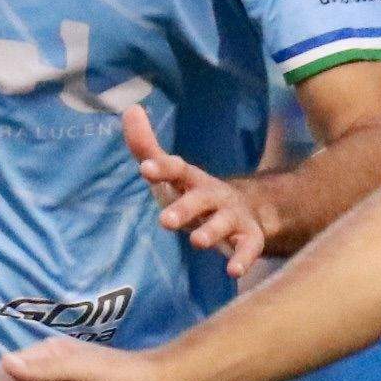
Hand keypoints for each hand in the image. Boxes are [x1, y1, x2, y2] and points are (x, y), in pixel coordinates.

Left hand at [119, 107, 264, 278]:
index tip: (145, 169)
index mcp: (192, 179)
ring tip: (197, 242)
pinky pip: (250, 248)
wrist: (247, 210)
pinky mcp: (250, 238)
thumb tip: (130, 109)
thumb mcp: (172, 173)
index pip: (176, 169)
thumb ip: (146, 148)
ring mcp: (233, 216)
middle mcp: (214, 194)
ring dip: (211, 232)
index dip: (162, 168)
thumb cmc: (196, 194)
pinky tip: (234, 272)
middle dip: (184, 208)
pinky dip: (243, 260)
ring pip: (223, 223)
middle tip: (165, 221)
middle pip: (201, 197)